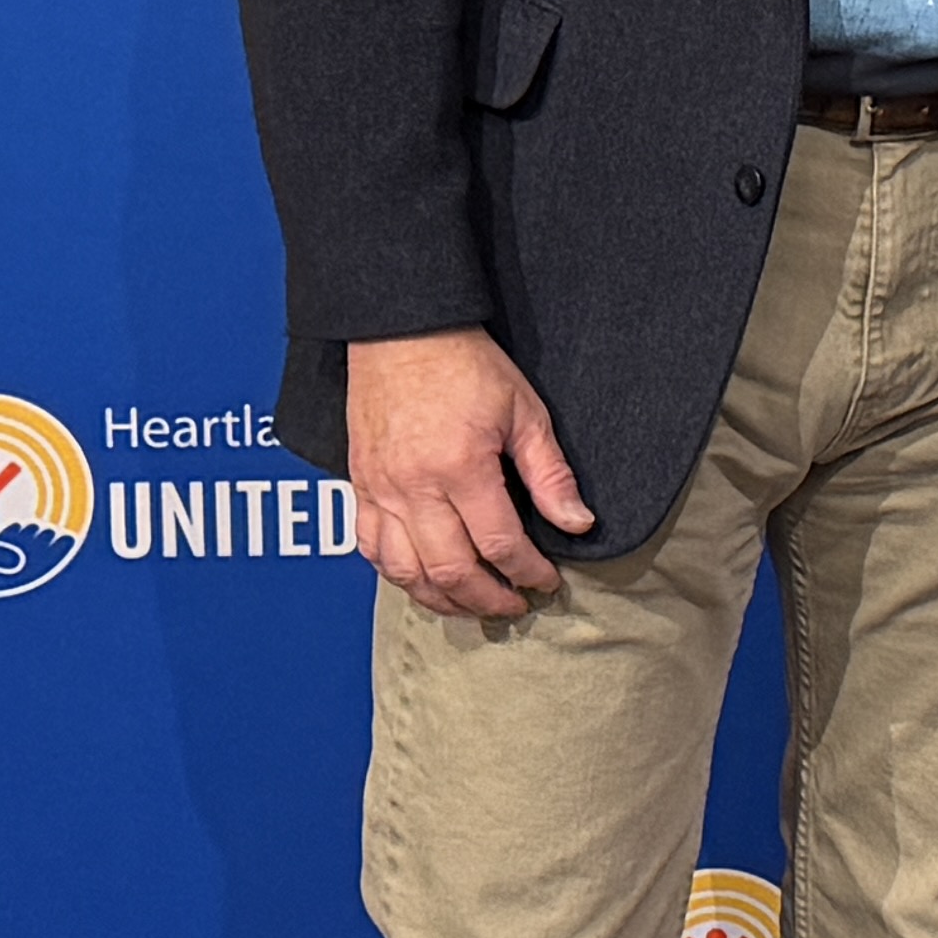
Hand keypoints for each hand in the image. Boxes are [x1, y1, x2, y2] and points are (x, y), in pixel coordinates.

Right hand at [348, 328, 591, 621]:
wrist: (400, 331)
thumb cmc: (464, 364)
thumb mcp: (524, 412)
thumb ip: (550, 474)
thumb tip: (578, 522)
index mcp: (460, 468)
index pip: (499, 544)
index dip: (528, 572)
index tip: (546, 582)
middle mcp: (414, 487)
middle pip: (451, 570)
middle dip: (488, 599)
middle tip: (514, 606)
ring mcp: (381, 489)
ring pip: (405, 571)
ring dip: (441, 599)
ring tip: (472, 606)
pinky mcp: (359, 485)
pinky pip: (371, 547)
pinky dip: (397, 574)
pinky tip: (423, 580)